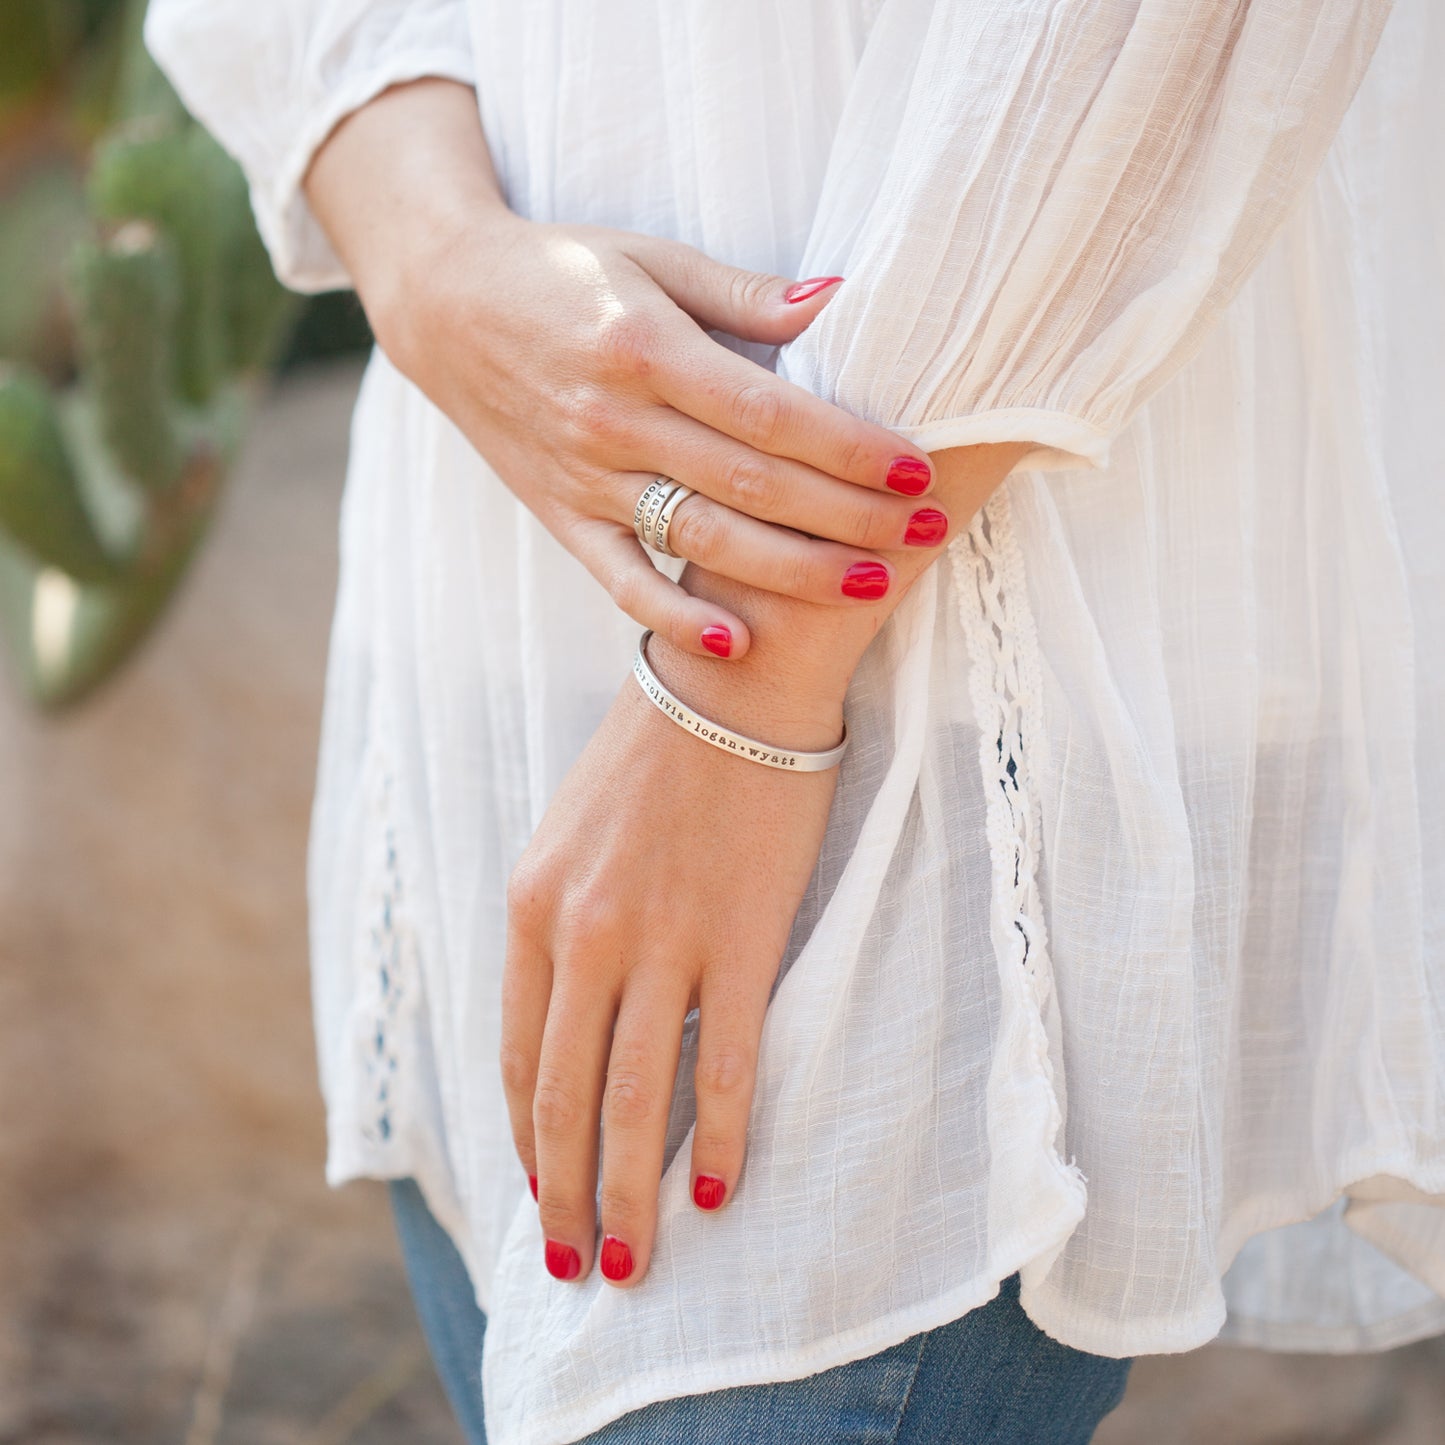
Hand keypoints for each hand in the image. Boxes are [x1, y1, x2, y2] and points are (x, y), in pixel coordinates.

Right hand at [303, 80, 945, 662]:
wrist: (445, 303)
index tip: (918, 467)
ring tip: (871, 586)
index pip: (769, 412)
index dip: (848, 446)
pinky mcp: (562, 517)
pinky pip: (621, 581)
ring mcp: (586, 479)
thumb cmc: (561, 271)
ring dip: (792, 570)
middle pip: (752, 484)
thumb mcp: (649, 258)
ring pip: (702, 538)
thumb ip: (742, 294)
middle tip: (928, 531)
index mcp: (644, 348)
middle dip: (848, 514)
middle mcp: (614, 420)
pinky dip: (673, 618)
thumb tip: (838, 298)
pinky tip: (738, 642)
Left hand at [500, 668, 841, 1285]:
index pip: (515, 1056)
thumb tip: (564, 1013)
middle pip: (560, 1098)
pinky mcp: (740, 940)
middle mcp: (583, 933)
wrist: (737, 675)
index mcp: (532, 904)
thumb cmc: (658, 750)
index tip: (541, 1190)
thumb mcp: (572, 832)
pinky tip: (720, 1189)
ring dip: (628, 1194)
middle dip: (563, 1197)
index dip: (525, 1139)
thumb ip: (558, 922)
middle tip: (575, 1268)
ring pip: (630, 1102)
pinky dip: (718, 1139)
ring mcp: (661, 941)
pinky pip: (724, 1068)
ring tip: (632, 1261)